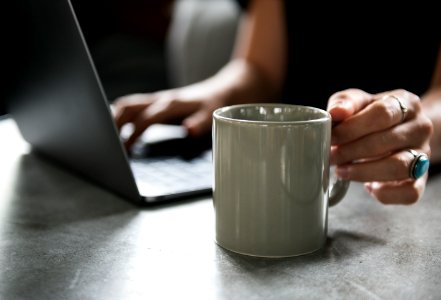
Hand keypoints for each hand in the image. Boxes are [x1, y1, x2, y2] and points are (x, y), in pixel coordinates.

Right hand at [112, 84, 224, 148]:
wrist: (223, 89)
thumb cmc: (216, 104)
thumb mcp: (213, 114)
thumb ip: (200, 122)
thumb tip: (187, 130)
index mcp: (172, 104)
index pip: (147, 118)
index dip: (134, 133)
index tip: (124, 149)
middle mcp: (162, 99)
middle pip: (129, 106)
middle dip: (114, 122)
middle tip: (105, 142)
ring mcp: (158, 99)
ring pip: (128, 104)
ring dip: (115, 117)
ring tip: (105, 136)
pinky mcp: (158, 102)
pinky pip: (134, 106)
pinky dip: (122, 115)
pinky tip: (117, 128)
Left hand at [327, 88, 432, 203]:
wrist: (396, 130)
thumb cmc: (371, 115)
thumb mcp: (358, 102)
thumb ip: (346, 103)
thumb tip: (335, 113)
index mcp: (407, 103)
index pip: (382, 113)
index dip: (353, 127)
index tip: (331, 137)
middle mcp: (420, 128)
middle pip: (387, 141)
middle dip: (351, 151)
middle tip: (330, 156)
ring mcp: (423, 155)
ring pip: (399, 167)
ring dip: (364, 172)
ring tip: (341, 171)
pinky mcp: (420, 180)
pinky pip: (409, 193)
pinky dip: (386, 194)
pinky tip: (368, 187)